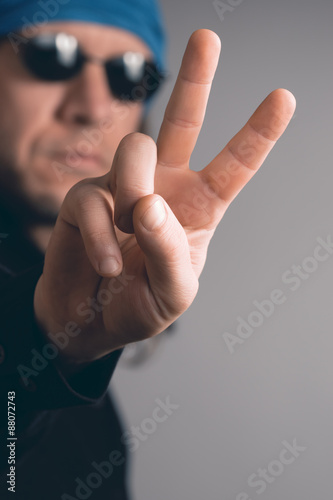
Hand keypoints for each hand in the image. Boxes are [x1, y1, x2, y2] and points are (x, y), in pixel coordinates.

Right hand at [34, 29, 295, 367]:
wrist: (90, 322)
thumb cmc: (139, 305)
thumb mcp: (173, 294)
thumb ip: (171, 252)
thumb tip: (147, 204)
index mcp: (197, 208)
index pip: (232, 167)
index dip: (257, 134)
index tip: (282, 98)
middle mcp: (162, 188)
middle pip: (181, 122)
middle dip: (195, 79)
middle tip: (207, 37)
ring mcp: (121, 187)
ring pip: (135, 150)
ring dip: (133, 192)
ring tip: (130, 230)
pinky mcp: (83, 196)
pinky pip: (94, 199)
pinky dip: (102, 237)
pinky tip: (107, 263)